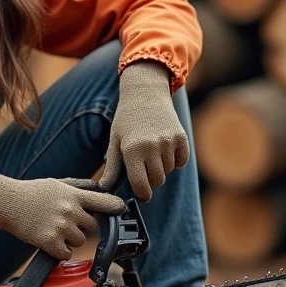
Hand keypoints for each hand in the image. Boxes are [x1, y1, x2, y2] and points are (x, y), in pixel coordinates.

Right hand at [0, 174, 125, 259]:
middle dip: (82, 226)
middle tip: (66, 222)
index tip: (121, 210)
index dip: (115, 207)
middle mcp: (70, 211)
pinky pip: (66, 253)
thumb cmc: (30, 192)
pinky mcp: (51, 242)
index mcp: (74, 195)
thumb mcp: (57, 183)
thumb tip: (97, 188)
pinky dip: (60, 251)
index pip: (104, 201)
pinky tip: (51, 241)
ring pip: (80, 241)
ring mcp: (61, 227)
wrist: (8, 203)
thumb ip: (78, 187)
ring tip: (55, 230)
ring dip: (71, 239)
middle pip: (92, 227)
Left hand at [99, 61, 188, 200]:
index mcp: (132, 150)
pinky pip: (181, 161)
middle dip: (151, 178)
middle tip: (144, 164)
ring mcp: (168, 141)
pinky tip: (165, 146)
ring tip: (152, 149)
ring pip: (169, 171)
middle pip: (157, 181)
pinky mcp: (181, 137)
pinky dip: (175, 159)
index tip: (141, 193)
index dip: (142, 193)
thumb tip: (104, 190)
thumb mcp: (115, 141)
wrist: (145, 93)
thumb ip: (112, 168)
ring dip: (162, 166)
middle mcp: (151, 146)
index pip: (141, 186)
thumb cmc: (126, 120)